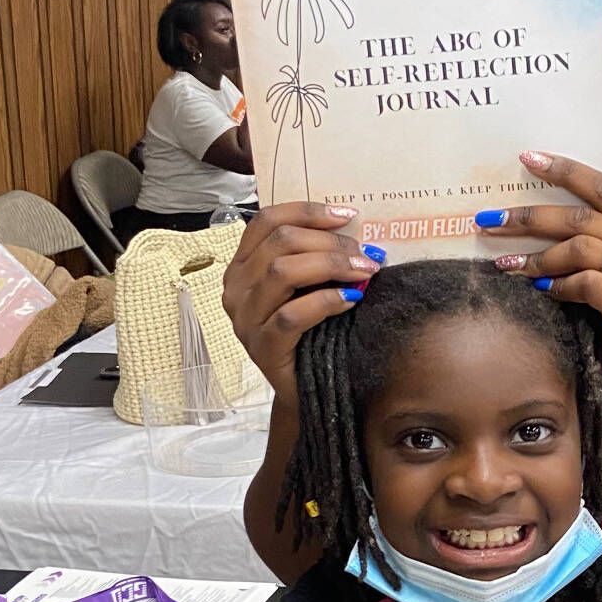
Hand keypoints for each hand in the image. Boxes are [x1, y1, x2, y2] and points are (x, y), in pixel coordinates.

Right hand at [222, 203, 382, 406]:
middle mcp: (236, 289)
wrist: (307, 388)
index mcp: (242, 266)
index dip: (308, 212)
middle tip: (366, 254)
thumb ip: (314, 256)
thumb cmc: (311, 332)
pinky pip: (292, 315)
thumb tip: (353, 227)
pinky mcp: (262, 348)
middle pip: (280, 242)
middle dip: (330, 242)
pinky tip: (351, 299)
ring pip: (282, 272)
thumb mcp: (307, 286)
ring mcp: (245, 320)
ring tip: (364, 272)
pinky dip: (326, 301)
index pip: (267, 221)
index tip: (348, 215)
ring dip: (331, 265)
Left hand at [478, 151, 601, 407]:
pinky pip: (586, 283)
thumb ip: (589, 241)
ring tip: (509, 264)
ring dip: (539, 255)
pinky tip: (542, 291)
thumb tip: (530, 215)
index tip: (527, 159)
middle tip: (491, 218)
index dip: (567, 171)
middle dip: (531, 215)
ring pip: (582, 246)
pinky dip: (558, 285)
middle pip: (585, 215)